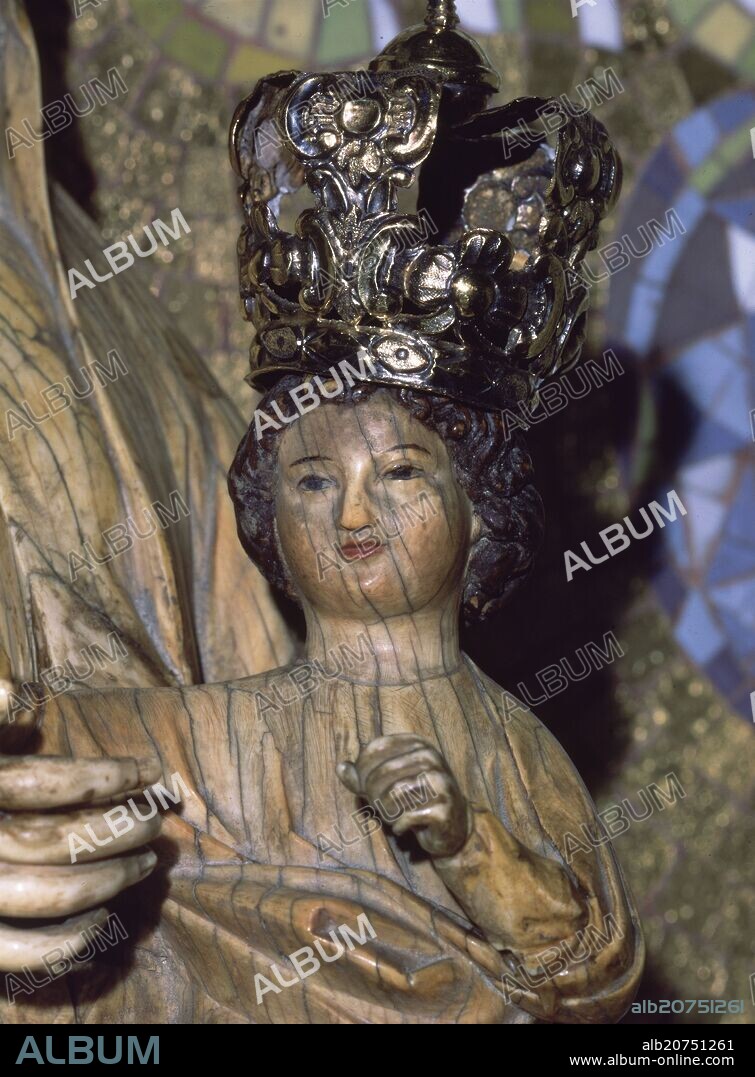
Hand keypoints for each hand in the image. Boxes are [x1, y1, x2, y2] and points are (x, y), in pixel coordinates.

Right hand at [0, 754, 162, 972]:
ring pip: (53, 894)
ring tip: (144, 865)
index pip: (50, 781)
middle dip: (120, 830)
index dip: (108, 774)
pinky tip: (99, 921)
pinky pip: (18, 952)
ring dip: (110, 881)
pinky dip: (66, 943)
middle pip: (59, 839)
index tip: (152, 769)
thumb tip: (18, 691)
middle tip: (154, 822)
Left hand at [337, 734, 470, 857]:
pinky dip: (399, 826)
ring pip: (394, 793)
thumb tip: (341, 768)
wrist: (451, 825)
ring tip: (391, 815)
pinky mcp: (444, 809)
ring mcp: (440, 782)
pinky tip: (404, 827)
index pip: (375, 749)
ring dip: (386, 811)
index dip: (361, 771)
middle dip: (372, 795)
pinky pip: (407, 817)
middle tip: (378, 807)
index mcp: (417, 744)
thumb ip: (362, 776)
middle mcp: (431, 757)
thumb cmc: (413, 800)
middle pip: (382, 773)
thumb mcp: (386, 783)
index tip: (362, 788)